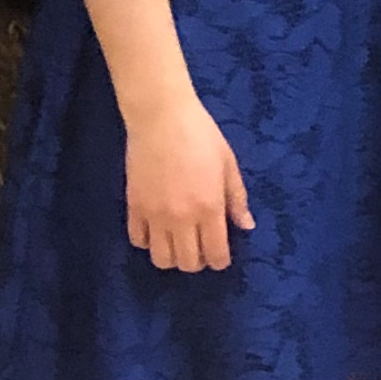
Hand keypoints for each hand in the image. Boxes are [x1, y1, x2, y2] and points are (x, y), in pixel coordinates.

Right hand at [125, 91, 252, 270]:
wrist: (161, 116)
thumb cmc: (201, 135)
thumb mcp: (228, 164)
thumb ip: (237, 199)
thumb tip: (246, 226)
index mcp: (209, 208)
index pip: (215, 254)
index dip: (220, 261)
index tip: (220, 254)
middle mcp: (181, 218)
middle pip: (187, 263)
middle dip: (198, 261)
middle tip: (201, 246)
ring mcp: (154, 215)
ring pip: (161, 259)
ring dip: (172, 257)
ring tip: (178, 242)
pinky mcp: (133, 207)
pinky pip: (137, 241)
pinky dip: (148, 242)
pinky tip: (156, 229)